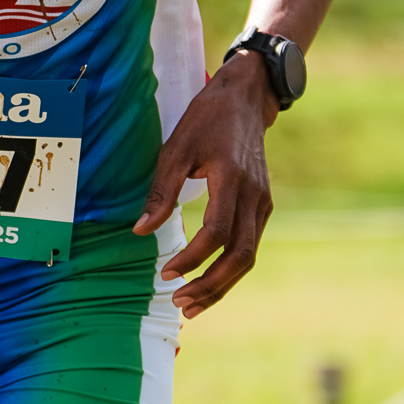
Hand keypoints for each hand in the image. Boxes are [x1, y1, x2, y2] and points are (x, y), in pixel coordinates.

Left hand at [134, 50, 277, 318]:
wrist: (246, 99)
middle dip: (210, 285)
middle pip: (240, 256)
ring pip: (248, 257)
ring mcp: (263, 203)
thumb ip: (160, 192)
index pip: (217, 233)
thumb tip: (140, 231)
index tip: (165, 272)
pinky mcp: (263, 206)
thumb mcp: (176, 148)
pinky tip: (207, 281)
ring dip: (221, 285)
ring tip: (191, 304)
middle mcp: (254, 196)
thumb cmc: (207, 120)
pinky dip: (229, 269)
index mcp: (232, 179)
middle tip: (179, 303)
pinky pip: (249, 246)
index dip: (192, 258)